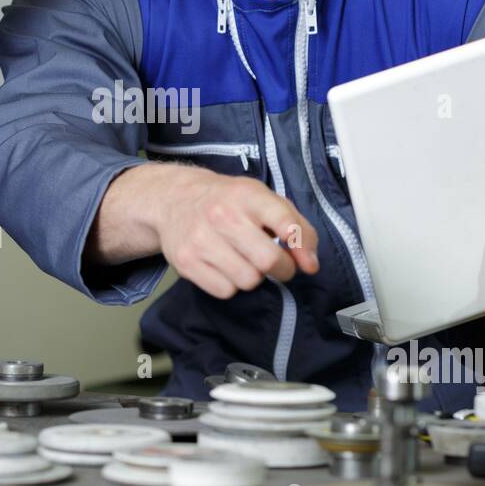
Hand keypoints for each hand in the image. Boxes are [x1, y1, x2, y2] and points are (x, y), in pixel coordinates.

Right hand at [155, 171, 319, 298]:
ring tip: (245, 260)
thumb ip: (296, 226)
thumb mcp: (263, 198)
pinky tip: (225, 267)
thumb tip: (310, 264)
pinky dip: (231, 285)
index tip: (307, 262)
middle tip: (278, 264)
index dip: (302, 247)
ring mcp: (200, 239)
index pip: (285, 223)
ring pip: (248, 280)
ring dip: (253, 276)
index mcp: (247, 194)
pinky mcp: (185, 261)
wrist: (174, 199)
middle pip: (268, 261)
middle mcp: (222, 215)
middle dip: (282, 269)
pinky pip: (225, 291)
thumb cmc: (228, 201)